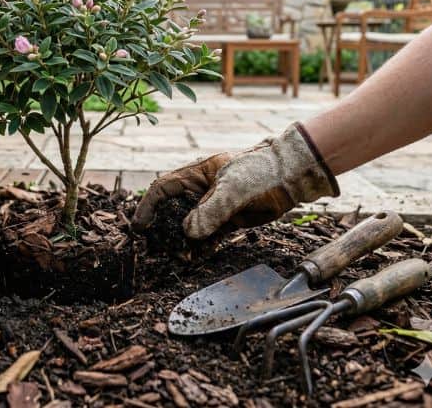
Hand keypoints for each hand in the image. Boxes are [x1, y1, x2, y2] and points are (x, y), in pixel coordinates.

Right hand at [131, 123, 339, 239]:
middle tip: (156, 249)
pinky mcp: (228, 220)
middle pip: (172, 211)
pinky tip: (195, 258)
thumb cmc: (261, 172)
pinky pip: (208, 236)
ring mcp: (213, 206)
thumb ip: (210, 210)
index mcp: (196, 174)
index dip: (148, 206)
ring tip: (178, 258)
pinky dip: (201, 247)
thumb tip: (188, 233)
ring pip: (189, 226)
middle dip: (163, 230)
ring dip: (182, 242)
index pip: (163, 189)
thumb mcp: (233, 189)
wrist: (291, 178)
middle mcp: (200, 191)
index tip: (140, 226)